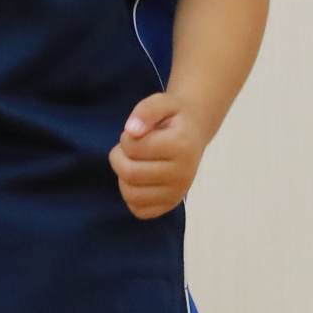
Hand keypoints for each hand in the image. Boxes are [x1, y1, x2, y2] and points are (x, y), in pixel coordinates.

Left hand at [109, 94, 213, 219]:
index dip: (126, 138)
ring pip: (131, 194)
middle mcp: (183, 174)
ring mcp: (178, 193)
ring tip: (134, 162)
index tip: (137, 133)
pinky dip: (132, 195)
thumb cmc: (173, 118)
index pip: (133, 148)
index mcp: (181, 145)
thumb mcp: (161, 102)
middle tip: (129, 148)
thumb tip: (131, 131)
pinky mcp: (171, 205)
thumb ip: (145, 111)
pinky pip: (138, 210)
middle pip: (129, 173)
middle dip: (119, 157)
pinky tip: (140, 179)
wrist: (193, 133)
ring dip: (123, 176)